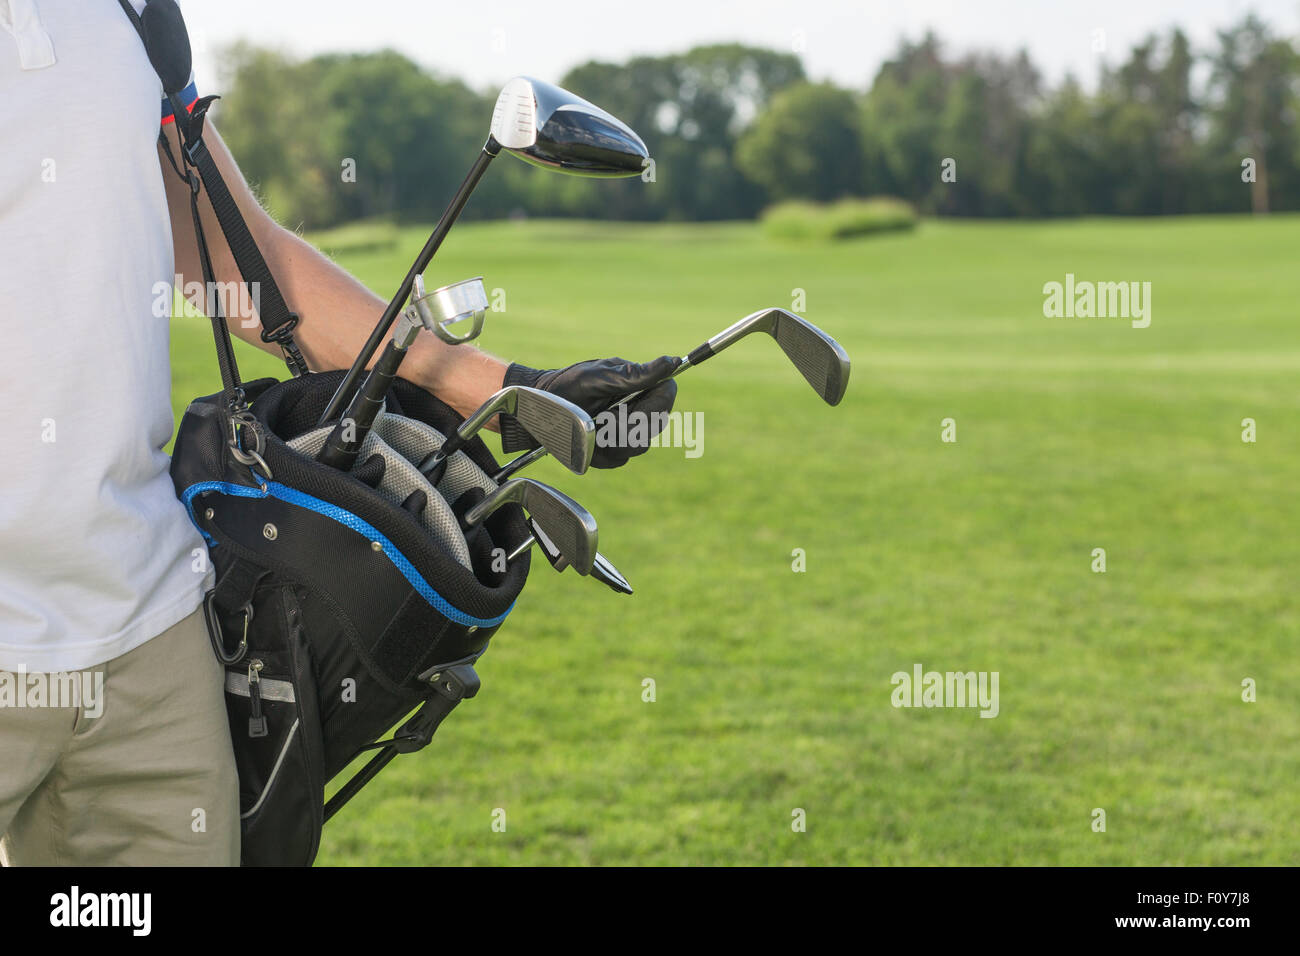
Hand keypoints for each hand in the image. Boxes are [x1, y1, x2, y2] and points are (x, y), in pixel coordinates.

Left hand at [500, 356, 680, 467]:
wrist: (537, 412)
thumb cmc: (567, 387)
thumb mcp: (598, 377)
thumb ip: (634, 375)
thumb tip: (673, 361)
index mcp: (639, 384)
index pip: (666, 395)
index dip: (655, 405)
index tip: (630, 408)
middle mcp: (638, 408)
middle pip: (654, 425)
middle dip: (626, 426)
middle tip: (600, 418)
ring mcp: (628, 432)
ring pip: (638, 447)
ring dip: (610, 439)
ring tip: (589, 426)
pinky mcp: (615, 452)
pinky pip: (619, 460)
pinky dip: (599, 453)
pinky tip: (585, 440)